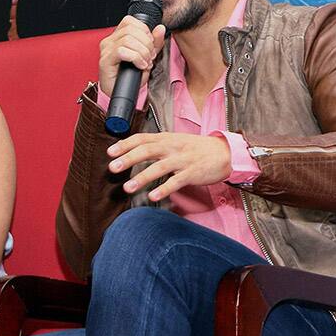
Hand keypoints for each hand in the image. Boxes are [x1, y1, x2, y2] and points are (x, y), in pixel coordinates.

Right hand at [98, 17, 166, 95]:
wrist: (119, 93)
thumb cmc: (130, 76)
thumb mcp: (147, 56)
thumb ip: (154, 42)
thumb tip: (160, 28)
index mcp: (117, 36)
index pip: (130, 21)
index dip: (144, 30)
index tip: (150, 45)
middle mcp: (109, 40)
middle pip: (131, 29)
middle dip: (146, 43)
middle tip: (150, 56)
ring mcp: (106, 50)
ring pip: (128, 40)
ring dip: (142, 52)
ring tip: (145, 62)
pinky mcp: (105, 60)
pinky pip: (122, 51)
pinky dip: (135, 58)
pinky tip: (140, 66)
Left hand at [108, 132, 231, 200]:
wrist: (225, 152)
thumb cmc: (195, 149)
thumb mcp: (174, 141)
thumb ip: (155, 146)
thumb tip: (131, 151)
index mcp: (166, 138)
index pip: (142, 138)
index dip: (125, 144)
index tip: (110, 152)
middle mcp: (172, 147)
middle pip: (147, 150)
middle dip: (128, 159)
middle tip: (113, 168)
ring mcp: (183, 160)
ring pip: (159, 167)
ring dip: (142, 177)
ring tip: (127, 188)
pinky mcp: (193, 173)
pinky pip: (177, 181)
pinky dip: (164, 189)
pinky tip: (153, 196)